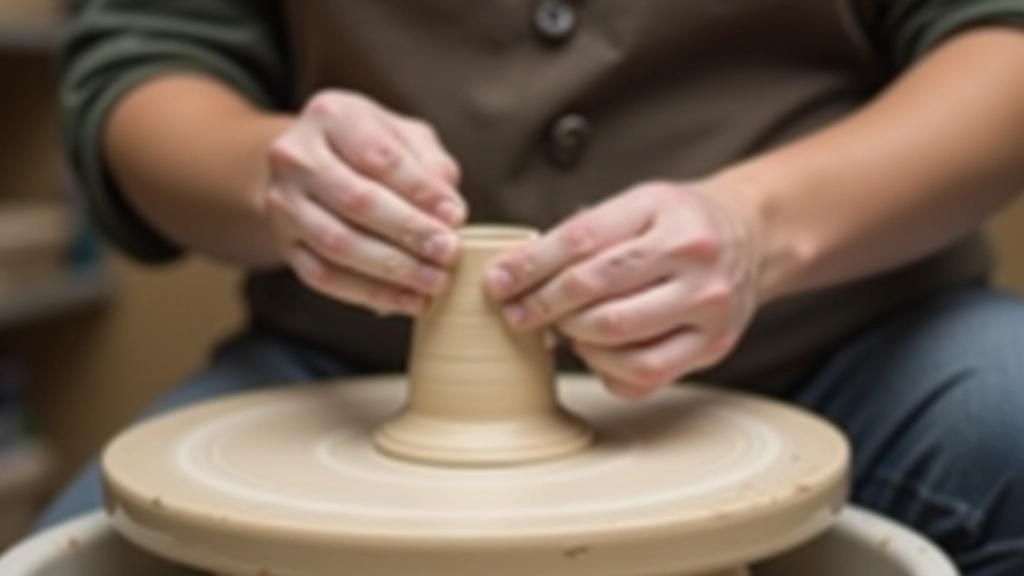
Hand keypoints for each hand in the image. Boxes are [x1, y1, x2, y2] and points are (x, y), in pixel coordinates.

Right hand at [263, 90, 465, 315]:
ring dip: (392, 269)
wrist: (311, 165)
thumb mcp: (405, 137)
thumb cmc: (371, 148)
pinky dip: (369, 293)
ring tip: (434, 281)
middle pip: (356, 200)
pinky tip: (408, 301)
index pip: (378, 156)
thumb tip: (449, 212)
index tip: (456, 216)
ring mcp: (283, 203)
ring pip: (337, 243)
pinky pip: (324, 277)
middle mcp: (296, 157)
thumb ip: (431, 166)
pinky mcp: (284, 244)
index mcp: (331, 116)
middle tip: (448, 253)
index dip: (420, 190)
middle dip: (409, 232)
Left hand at [485, 181, 763, 398]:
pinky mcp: (713, 345)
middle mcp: (692, 258)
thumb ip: (582, 233)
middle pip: (595, 294)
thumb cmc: (678, 221)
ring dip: (573, 339)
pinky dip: (606, 369)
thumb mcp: (635, 205)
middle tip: (519, 313)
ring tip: (562, 329)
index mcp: (663, 211)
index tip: (498, 282)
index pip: (579, 241)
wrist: (753, 236)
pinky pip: (644, 374)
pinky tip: (596, 351)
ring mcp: (708, 306)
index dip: (529, 266)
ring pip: (617, 339)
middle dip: (543, 307)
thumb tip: (515, 271)